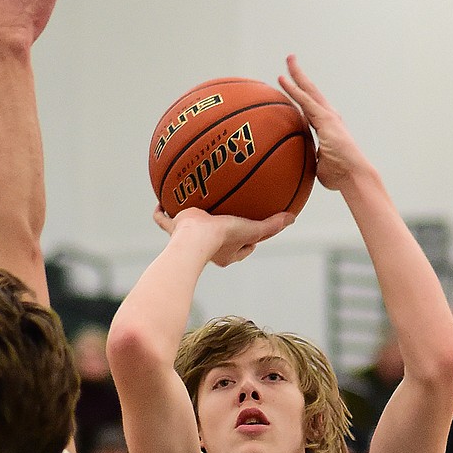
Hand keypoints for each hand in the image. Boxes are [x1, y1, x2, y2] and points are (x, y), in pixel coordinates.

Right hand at [152, 205, 293, 266]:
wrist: (194, 241)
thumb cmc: (222, 238)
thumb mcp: (251, 230)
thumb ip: (271, 225)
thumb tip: (292, 218)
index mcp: (227, 251)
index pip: (243, 247)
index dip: (250, 240)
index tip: (255, 228)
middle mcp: (209, 248)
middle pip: (218, 239)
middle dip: (221, 229)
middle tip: (226, 216)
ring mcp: (188, 239)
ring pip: (190, 230)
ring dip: (191, 221)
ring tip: (192, 205)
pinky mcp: (173, 230)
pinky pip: (165, 220)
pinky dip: (161, 213)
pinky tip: (159, 201)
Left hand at [277, 56, 370, 191]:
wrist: (354, 176)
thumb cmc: (339, 176)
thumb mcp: (317, 165)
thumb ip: (307, 158)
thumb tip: (295, 164)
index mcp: (326, 126)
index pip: (309, 106)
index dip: (300, 94)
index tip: (291, 84)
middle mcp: (328, 117)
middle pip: (311, 91)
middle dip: (300, 76)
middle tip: (291, 60)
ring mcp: (328, 116)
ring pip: (309, 91)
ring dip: (297, 75)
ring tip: (289, 59)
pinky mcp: (326, 120)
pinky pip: (306, 102)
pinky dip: (294, 90)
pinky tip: (283, 80)